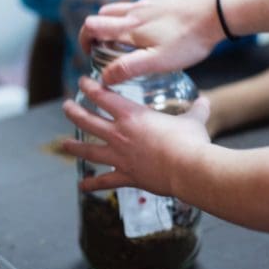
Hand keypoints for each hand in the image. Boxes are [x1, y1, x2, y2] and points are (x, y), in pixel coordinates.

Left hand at [62, 77, 210, 195]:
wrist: (189, 169)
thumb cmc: (190, 141)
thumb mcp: (194, 120)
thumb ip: (197, 110)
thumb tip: (205, 101)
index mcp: (132, 115)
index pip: (103, 96)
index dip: (90, 87)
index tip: (82, 82)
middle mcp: (120, 133)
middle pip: (87, 120)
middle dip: (73, 112)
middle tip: (65, 107)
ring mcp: (120, 156)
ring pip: (89, 150)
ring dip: (74, 147)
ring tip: (63, 145)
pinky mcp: (126, 175)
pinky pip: (105, 180)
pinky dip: (93, 183)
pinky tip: (82, 186)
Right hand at [79, 0, 223, 83]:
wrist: (218, 11)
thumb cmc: (189, 40)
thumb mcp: (158, 62)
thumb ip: (128, 68)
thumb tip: (104, 77)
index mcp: (130, 27)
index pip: (92, 27)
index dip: (84, 39)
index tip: (89, 52)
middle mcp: (135, 9)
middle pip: (103, 14)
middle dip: (98, 29)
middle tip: (107, 46)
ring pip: (123, 6)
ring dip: (119, 19)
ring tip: (132, 36)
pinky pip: (145, 1)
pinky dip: (142, 11)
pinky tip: (159, 23)